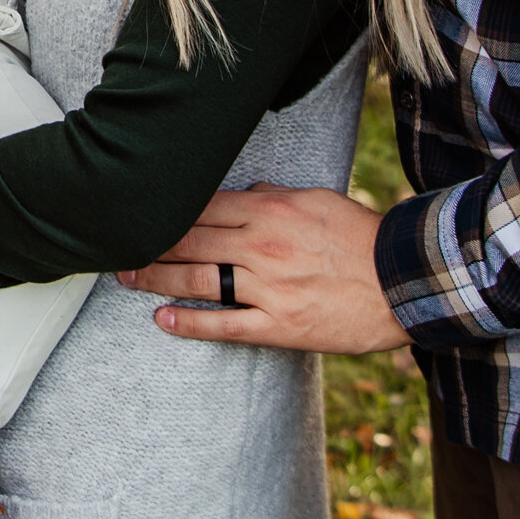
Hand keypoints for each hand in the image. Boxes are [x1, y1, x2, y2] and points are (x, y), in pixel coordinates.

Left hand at [117, 184, 407, 353]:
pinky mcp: (278, 325)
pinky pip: (223, 324)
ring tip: (127, 278)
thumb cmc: (363, 237)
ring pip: (197, 280)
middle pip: (188, 241)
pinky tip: (162, 319)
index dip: (164, 210)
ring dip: (156, 279)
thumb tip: (245, 193)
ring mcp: (267, 288)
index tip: (136, 210)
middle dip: (147, 243)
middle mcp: (261, 246)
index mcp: (270, 210)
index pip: (201, 206)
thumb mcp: (319, 200)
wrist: (405, 282)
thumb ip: (276, 196)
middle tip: (114, 245)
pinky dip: (188, 322)